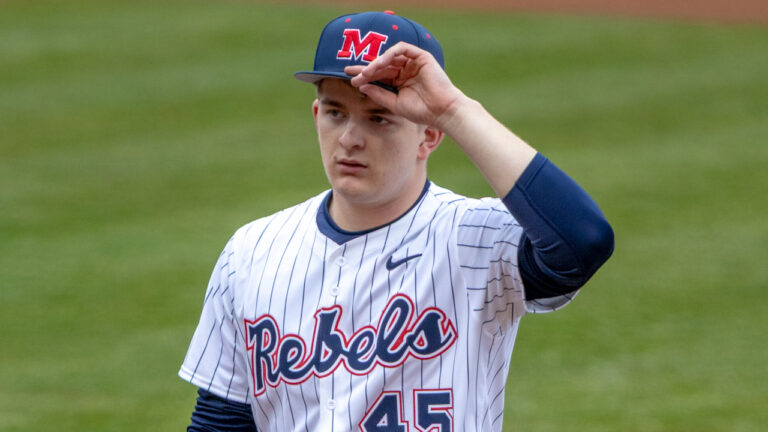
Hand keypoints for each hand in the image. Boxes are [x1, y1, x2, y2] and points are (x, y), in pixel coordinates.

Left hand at [345, 42, 465, 130]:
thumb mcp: (394, 103)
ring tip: (365, 72)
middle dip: (366, 69)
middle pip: (382, 65)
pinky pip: (402, 49)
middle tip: (352, 75)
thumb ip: (379, 94)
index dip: (365, 76)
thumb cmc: (422, 111)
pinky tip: (380, 63)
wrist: (442, 112)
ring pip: (390, 57)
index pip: (379, 75)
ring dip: (376, 63)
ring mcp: (413, 62)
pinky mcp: (422, 56)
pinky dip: (389, 54)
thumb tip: (362, 85)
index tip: (351, 79)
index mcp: (400, 82)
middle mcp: (406, 70)